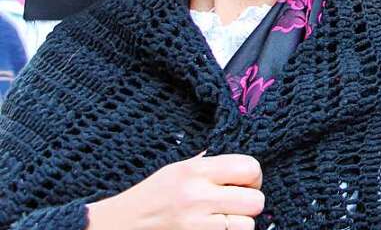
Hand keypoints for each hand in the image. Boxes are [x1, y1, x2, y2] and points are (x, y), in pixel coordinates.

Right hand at [87, 152, 263, 229]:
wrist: (120, 225)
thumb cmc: (152, 195)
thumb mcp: (179, 168)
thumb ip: (211, 163)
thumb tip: (242, 162)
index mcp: (195, 170)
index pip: (250, 167)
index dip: (253, 176)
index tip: (245, 181)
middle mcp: (197, 196)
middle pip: (255, 200)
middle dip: (251, 202)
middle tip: (237, 202)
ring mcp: (196, 224)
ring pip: (248, 225)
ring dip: (241, 224)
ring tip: (223, 218)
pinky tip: (215, 228)